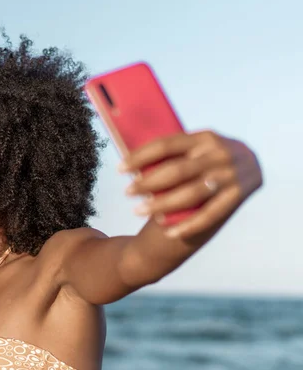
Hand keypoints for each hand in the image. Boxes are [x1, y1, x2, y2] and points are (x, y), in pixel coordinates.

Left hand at [119, 130, 262, 238]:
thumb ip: (173, 155)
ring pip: (191, 194)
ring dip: (162, 204)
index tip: (120, 169)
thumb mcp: (196, 150)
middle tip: (127, 192)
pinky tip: (167, 233)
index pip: (167, 145)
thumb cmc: (208, 161)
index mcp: (206, 137)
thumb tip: (131, 162)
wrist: (249, 168)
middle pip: (177, 170)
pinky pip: (209, 215)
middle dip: (148, 182)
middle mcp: (221, 153)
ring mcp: (232, 176)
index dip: (140, 157)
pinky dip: (187, 225)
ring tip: (138, 210)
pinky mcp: (239, 197)